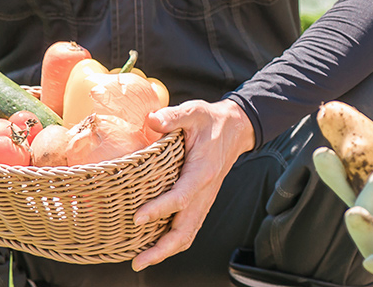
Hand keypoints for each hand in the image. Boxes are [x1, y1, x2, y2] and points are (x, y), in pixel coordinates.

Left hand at [130, 98, 255, 270]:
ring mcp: (204, 200)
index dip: (160, 210)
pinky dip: (172, 243)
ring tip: (140, 261)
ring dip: (166, 251)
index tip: (137, 218)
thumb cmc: (211, 120)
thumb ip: (173, 116)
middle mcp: (204, 192)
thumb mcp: (194, 111)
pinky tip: (154, 247)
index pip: (181, 197)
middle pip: (186, 230)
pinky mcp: (200, 202)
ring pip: (187, 235)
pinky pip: (188, 229)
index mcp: (202, 172)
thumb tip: (151, 120)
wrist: (235, 129)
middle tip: (137, 261)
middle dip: (161, 249)